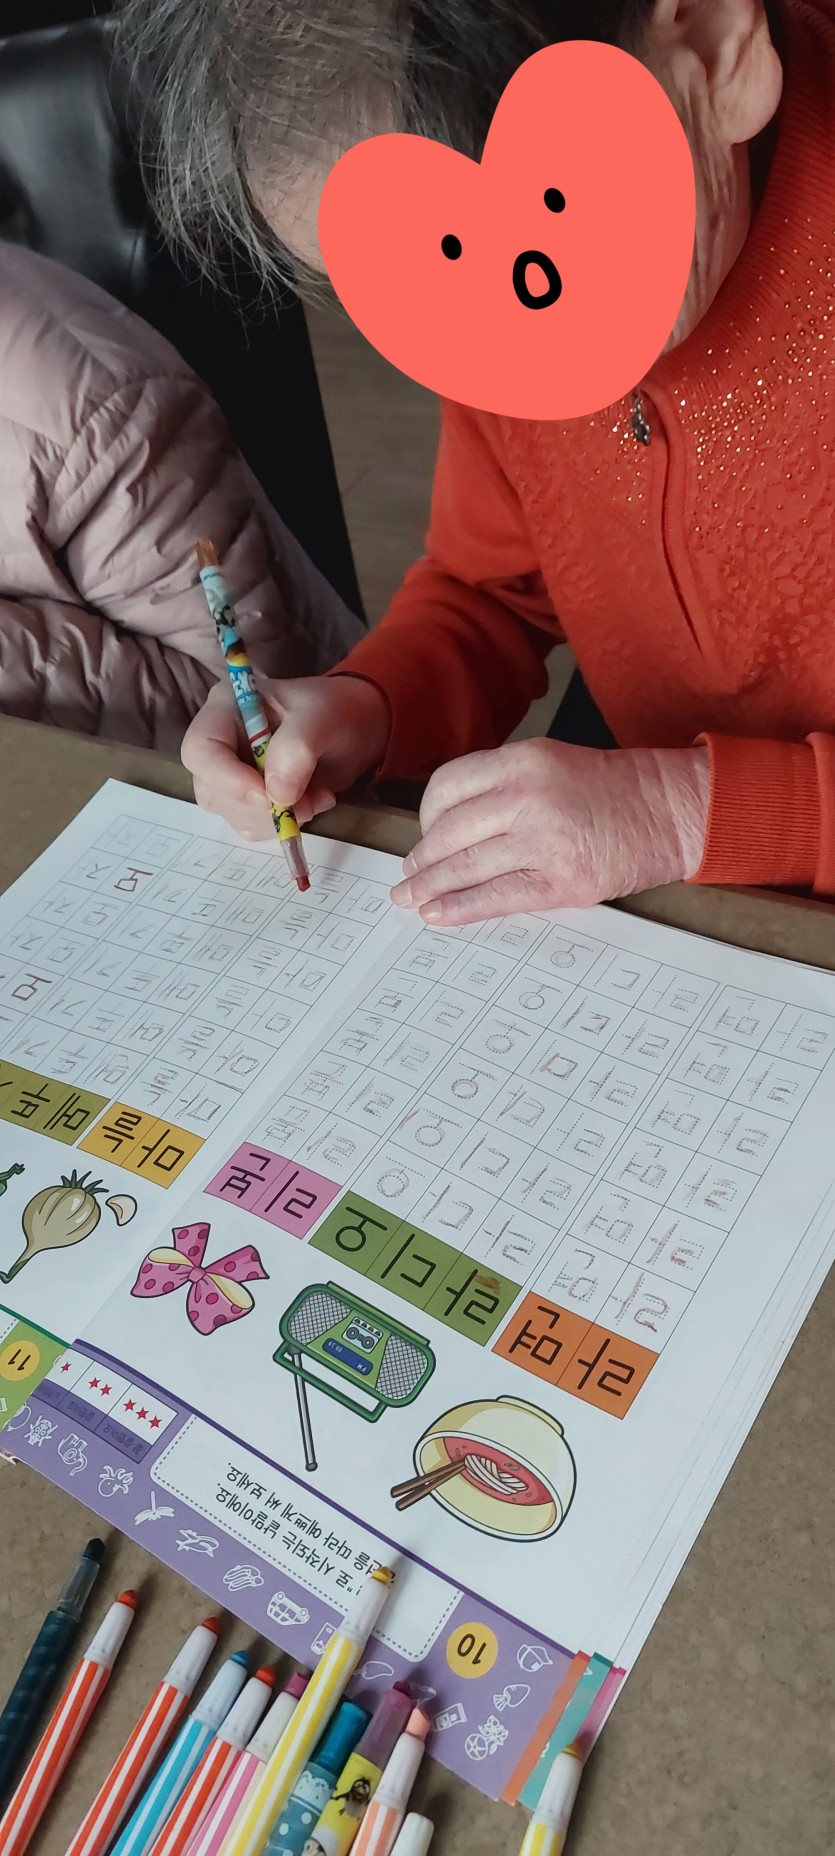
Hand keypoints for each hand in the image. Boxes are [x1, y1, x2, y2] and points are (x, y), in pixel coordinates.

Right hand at [182, 674, 390, 836]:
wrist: (354, 730)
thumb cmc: (334, 712)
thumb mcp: (322, 717)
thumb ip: (297, 748)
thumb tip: (277, 794)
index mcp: (226, 707)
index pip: (201, 750)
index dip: (227, 779)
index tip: (267, 795)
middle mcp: (220, 741)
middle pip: (210, 787)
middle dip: (259, 804)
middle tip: (306, 799)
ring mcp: (230, 773)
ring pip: (230, 812)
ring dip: (275, 818)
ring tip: (317, 796)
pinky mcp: (246, 799)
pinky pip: (250, 826)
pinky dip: (281, 825)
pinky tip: (310, 803)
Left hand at [390, 739, 710, 924]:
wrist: (672, 810)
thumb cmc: (613, 790)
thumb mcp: (551, 764)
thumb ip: (502, 787)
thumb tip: (450, 829)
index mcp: (522, 761)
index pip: (448, 787)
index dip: (427, 817)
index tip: (424, 835)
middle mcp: (528, 797)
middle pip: (450, 832)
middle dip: (422, 859)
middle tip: (408, 876)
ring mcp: (545, 840)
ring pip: (466, 867)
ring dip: (430, 888)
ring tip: (411, 900)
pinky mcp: (562, 881)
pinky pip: (496, 898)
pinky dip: (460, 909)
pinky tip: (437, 915)